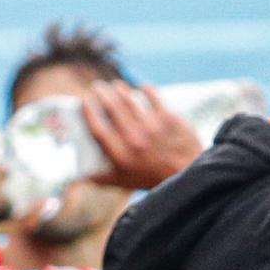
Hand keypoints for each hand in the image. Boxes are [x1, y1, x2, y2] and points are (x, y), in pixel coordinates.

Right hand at [82, 82, 203, 189]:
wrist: (189, 175)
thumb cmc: (154, 178)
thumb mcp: (124, 182)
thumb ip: (101, 177)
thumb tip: (80, 174)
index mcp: (120, 155)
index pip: (97, 127)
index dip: (88, 110)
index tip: (84, 100)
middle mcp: (135, 140)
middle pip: (111, 107)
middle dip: (101, 92)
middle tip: (98, 87)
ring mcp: (153, 127)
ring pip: (130, 99)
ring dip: (120, 89)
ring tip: (117, 86)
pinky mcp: (170, 119)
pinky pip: (154, 96)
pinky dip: (145, 89)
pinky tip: (141, 88)